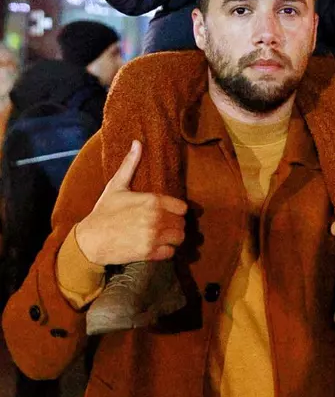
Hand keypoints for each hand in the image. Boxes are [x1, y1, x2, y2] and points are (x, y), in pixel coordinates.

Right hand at [74, 141, 187, 265]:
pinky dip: (166, 251)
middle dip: (175, 223)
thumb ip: (130, 164)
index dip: (177, 210)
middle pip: (182, 223)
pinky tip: (157, 246)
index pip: (182, 207)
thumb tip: (137, 143)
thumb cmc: (104, 212)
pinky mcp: (149, 253)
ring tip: (163, 235)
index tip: (169, 212)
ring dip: (173, 237)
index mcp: (152, 201)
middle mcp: (156, 218)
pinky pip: (170, 253)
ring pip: (179, 238)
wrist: (90, 240)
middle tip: (165, 224)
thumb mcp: (116, 185)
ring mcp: (153, 237)